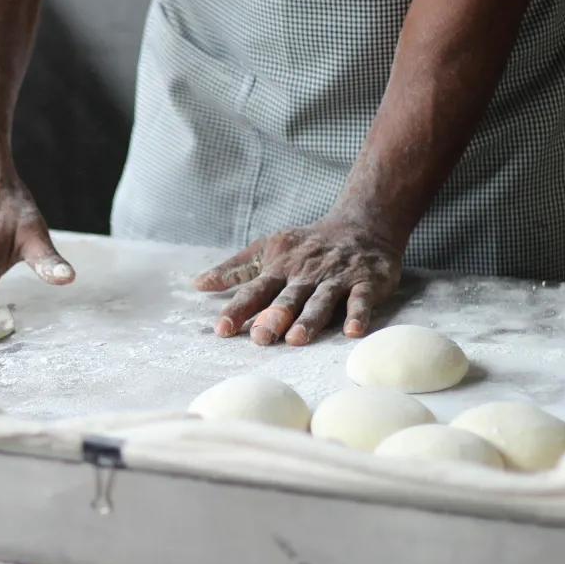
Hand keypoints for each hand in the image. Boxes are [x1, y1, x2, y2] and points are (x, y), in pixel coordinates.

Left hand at [193, 219, 401, 345]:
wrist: (362, 224)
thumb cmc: (307, 244)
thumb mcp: (268, 249)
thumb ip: (236, 269)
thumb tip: (198, 284)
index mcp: (280, 268)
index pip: (255, 290)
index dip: (238, 309)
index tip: (222, 329)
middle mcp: (306, 274)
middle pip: (288, 298)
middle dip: (273, 317)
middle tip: (260, 337)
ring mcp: (337, 278)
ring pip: (321, 300)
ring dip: (309, 319)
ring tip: (297, 339)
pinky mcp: (366, 281)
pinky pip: (361, 299)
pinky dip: (357, 314)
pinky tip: (352, 331)